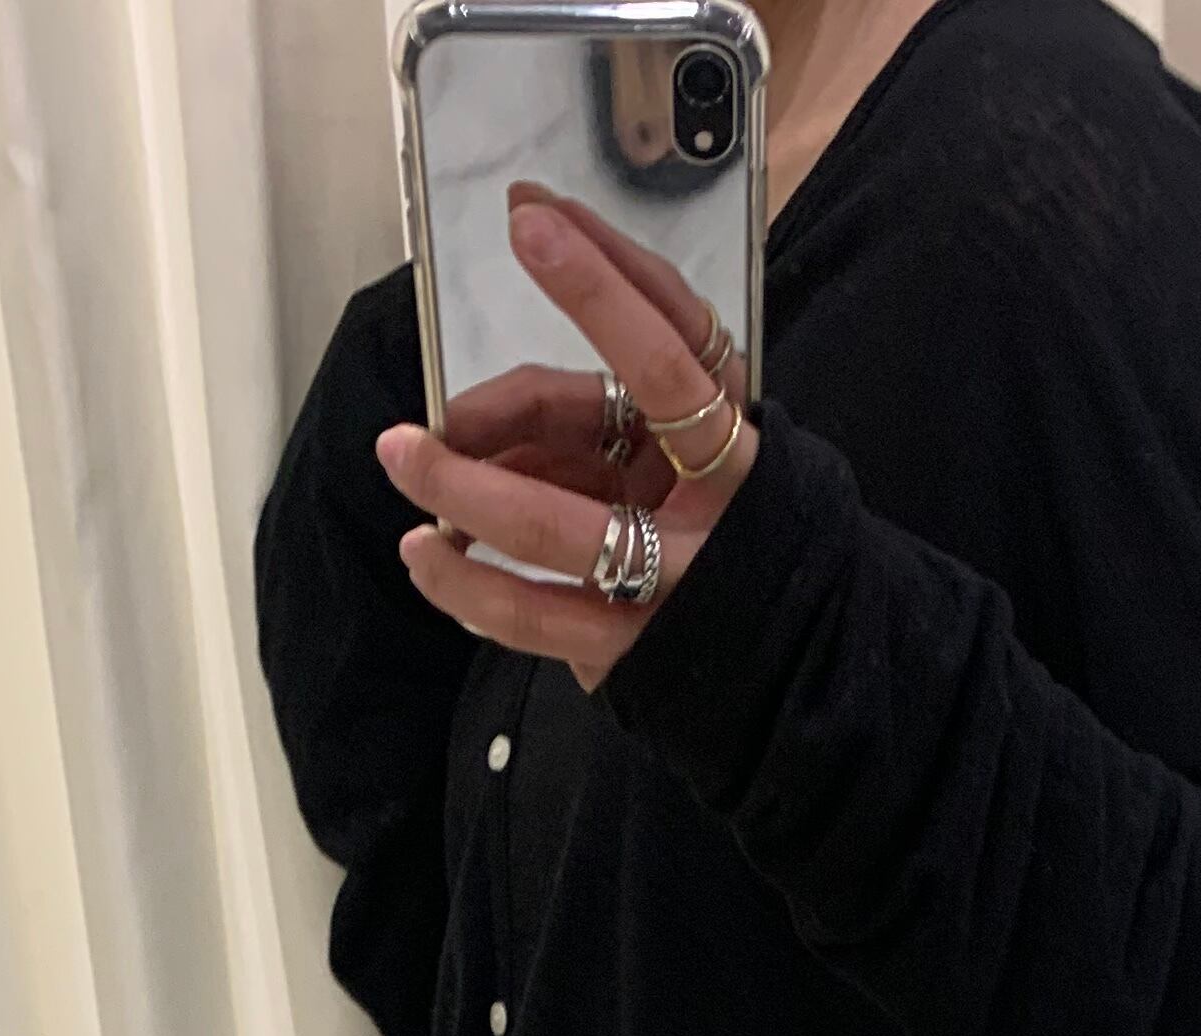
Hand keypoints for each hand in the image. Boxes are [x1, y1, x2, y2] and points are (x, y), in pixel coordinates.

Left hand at [378, 187, 757, 686]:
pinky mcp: (633, 647)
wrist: (795, 651)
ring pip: (550, 528)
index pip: (669, 342)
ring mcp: (674, 581)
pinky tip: (429, 558)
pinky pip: (534, 615)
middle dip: (495, 412)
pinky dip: (470, 588)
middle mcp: (713, 505)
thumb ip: (596, 412)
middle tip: (414, 417)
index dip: (599, 282)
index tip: (530, 218)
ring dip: (461, 496)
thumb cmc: (719, 527)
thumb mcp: (680, 444)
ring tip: (405, 469)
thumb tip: (469, 417)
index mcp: (736, 432)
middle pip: (592, 439)